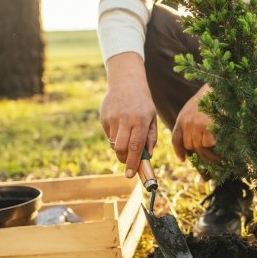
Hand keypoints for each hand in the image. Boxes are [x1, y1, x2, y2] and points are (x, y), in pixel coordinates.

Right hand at [101, 52, 157, 177]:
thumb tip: (146, 156)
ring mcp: (113, 118)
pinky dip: (114, 137)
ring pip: (114, 143)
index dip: (133, 162)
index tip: (130, 175)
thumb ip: (150, 138)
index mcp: (140, 121)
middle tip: (128, 161)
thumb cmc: (143, 104)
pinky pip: (109, 135)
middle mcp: (126, 120)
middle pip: (121, 148)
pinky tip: (120, 126)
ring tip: (126, 137)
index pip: (136, 146)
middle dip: (124, 159)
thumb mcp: (152, 118)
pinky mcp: (104, 117)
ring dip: (120, 148)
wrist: (126, 82)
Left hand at [172, 84, 221, 163]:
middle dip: (197, 146)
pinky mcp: (206, 126)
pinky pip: (209, 143)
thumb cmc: (209, 99)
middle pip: (189, 145)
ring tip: (213, 133)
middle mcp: (187, 122)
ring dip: (207, 143)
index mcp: (182, 118)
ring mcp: (196, 125)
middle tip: (207, 141)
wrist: (218, 88)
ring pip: (199, 146)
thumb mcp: (193, 110)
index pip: (176, 139)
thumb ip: (189, 124)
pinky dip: (214, 141)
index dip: (178, 151)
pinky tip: (217, 132)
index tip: (183, 159)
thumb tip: (191, 144)